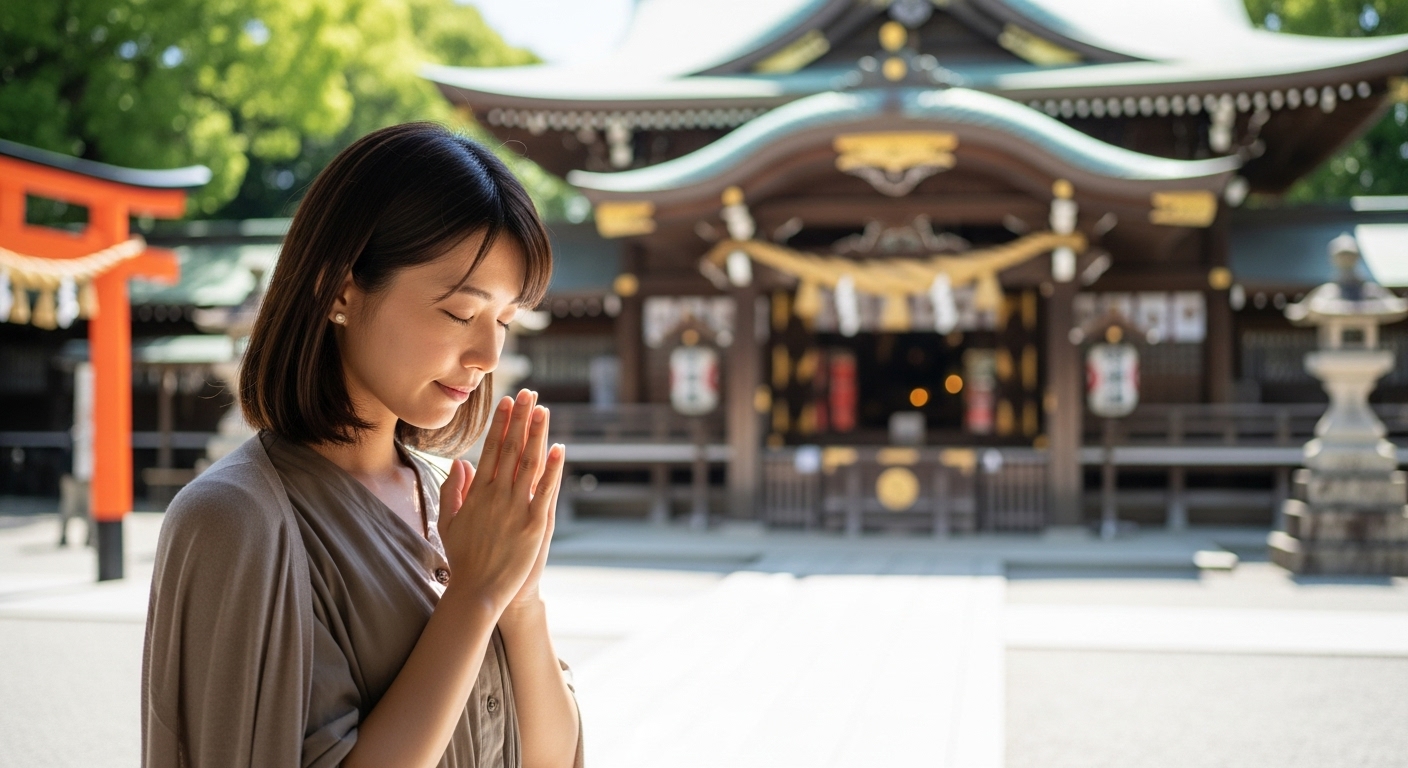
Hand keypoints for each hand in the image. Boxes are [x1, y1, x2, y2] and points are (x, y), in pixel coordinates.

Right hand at [435, 389, 564, 616]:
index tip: (508, 402)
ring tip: (544, 410)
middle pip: (512, 449)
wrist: (479, 591)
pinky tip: (560, 448)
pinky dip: (553, 469)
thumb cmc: (464, 558)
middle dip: (521, 419)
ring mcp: (516, 509)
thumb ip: (454, 490)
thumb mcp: (449, 521)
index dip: (501, 423)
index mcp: (478, 493)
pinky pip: (546, 491)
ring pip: (530, 464)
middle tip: (529, 393)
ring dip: (537, 434)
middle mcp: (497, 495)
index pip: (492, 449)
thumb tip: (461, 461)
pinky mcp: (534, 524)